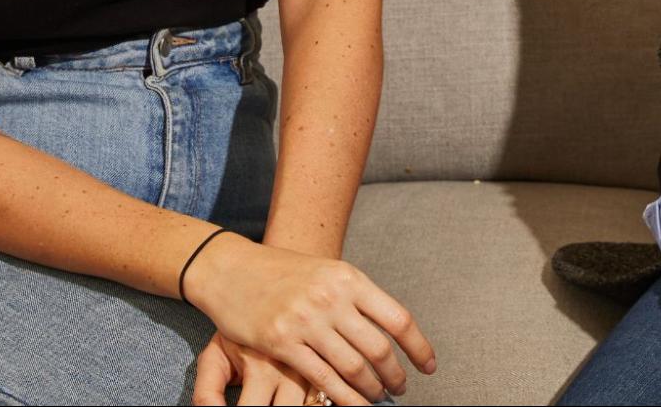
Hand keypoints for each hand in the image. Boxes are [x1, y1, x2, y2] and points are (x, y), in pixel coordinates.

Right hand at [183, 231, 434, 405]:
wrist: (232, 268)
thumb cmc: (283, 271)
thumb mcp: (326, 273)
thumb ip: (356, 298)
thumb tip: (390, 329)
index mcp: (348, 278)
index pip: (397, 318)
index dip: (419, 346)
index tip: (428, 366)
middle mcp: (330, 299)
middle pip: (378, 348)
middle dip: (394, 375)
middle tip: (399, 388)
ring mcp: (305, 321)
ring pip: (353, 367)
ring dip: (371, 390)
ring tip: (378, 398)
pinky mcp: (282, 343)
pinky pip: (321, 378)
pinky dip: (342, 397)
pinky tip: (352, 403)